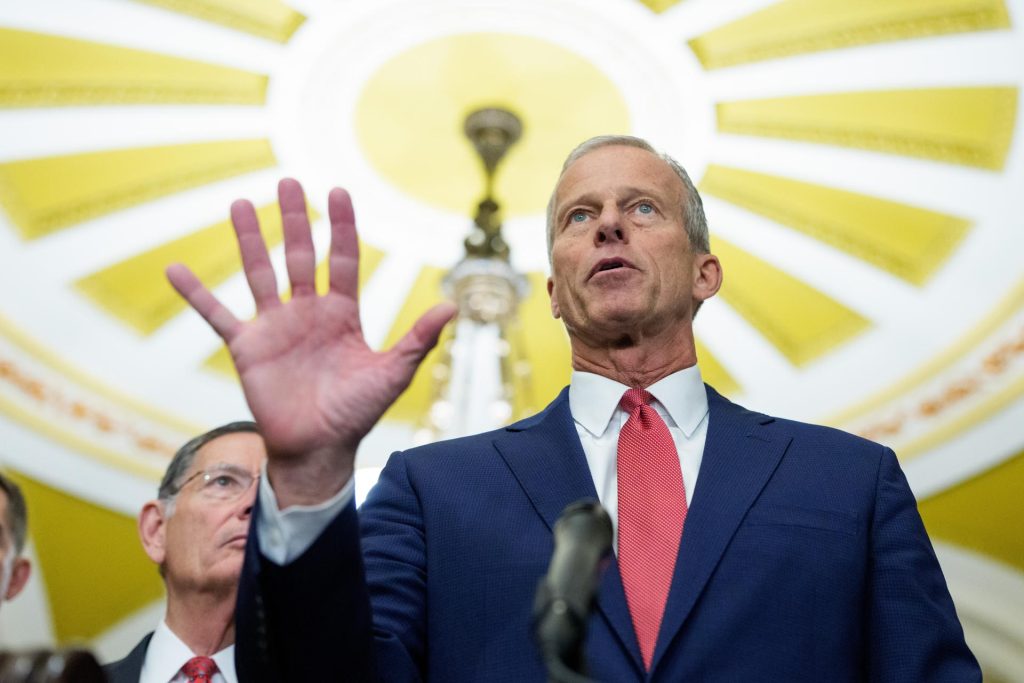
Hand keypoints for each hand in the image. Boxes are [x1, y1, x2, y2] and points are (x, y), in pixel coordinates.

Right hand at [167, 179, 455, 504]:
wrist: (319, 449)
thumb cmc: (357, 413)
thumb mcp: (392, 373)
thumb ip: (418, 339)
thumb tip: (454, 306)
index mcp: (342, 314)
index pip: (343, 259)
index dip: (342, 226)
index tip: (338, 191)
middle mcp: (307, 312)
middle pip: (300, 255)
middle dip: (295, 219)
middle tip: (288, 181)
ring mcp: (275, 327)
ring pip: (260, 273)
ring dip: (250, 240)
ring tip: (240, 204)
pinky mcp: (247, 348)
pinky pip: (216, 315)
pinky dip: (196, 294)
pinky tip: (175, 269)